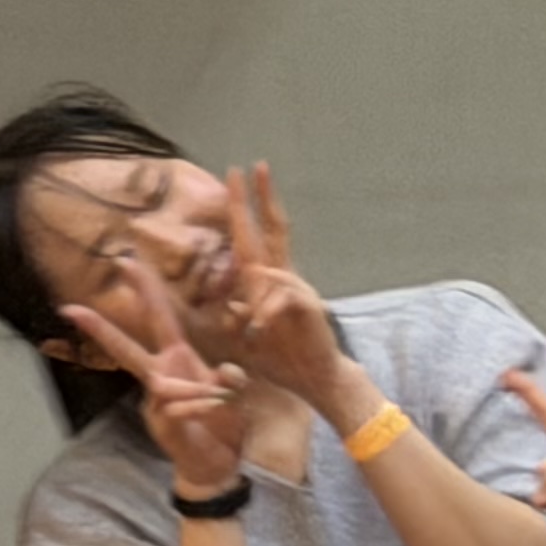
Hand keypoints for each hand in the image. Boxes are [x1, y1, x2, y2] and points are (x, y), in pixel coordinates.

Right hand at [66, 264, 246, 501]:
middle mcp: (161, 377)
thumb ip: (231, 378)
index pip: (159, 318)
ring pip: (162, 384)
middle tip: (71, 308)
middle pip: (126, 349)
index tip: (128, 261)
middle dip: (100, 329)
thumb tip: (227, 371)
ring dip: (196, 390)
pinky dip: (201, 408)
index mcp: (178, 360)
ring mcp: (156, 403)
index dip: (147, 289)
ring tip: (222, 400)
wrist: (218, 466)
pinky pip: (177, 408)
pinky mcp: (161, 426)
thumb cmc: (222, 425)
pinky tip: (215, 414)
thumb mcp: (235, 395)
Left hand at [208, 163, 353, 416]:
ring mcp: (297, 289)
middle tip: (256, 166)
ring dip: (255, 299)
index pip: (255, 236)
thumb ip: (236, 318)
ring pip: (270, 269)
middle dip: (262, 198)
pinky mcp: (308, 305)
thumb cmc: (281, 359)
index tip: (235, 175)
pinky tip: (261, 328)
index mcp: (266, 282)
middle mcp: (282, 278)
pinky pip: (282, 294)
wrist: (315, 379)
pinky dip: (267, 310)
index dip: (244, 206)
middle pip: (273, 229)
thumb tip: (230, 303)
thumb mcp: (246, 338)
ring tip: (256, 333)